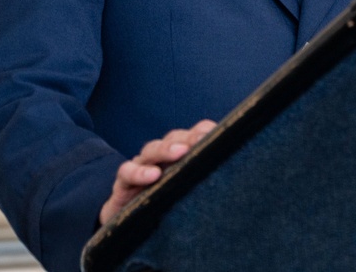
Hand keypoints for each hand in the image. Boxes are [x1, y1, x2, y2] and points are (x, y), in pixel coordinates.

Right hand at [99, 119, 216, 224]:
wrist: (128, 223)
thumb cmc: (164, 205)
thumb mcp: (185, 191)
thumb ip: (203, 178)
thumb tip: (233, 171)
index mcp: (179, 155)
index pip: (194, 135)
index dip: (205, 132)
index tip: (219, 135)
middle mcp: (161, 156)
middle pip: (174, 138)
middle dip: (188, 137)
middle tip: (201, 139)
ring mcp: (141, 166)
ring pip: (152, 150)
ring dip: (165, 149)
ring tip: (180, 152)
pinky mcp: (123, 184)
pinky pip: (126, 172)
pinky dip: (138, 172)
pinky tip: (152, 175)